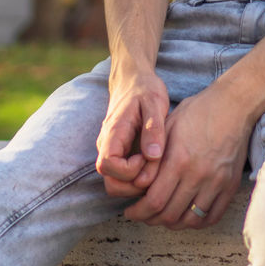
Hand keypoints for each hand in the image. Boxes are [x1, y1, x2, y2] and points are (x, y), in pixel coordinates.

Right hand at [96, 71, 169, 198]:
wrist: (133, 80)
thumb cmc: (145, 89)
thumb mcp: (154, 102)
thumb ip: (153, 128)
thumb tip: (152, 156)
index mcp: (113, 133)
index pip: (108, 166)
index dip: (130, 170)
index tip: (148, 156)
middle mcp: (107, 147)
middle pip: (111, 183)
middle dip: (135, 185)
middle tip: (156, 168)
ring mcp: (111, 153)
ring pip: (116, 185)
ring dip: (137, 185)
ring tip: (157, 167)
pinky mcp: (119, 156)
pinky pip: (124, 178)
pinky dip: (138, 180)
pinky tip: (155, 166)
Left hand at [123, 84, 249, 229]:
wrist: (232, 106)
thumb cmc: (196, 112)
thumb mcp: (167, 127)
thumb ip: (153, 158)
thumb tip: (138, 185)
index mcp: (179, 160)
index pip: (154, 201)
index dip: (138, 212)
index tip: (131, 212)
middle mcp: (198, 175)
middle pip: (170, 215)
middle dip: (151, 219)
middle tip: (144, 215)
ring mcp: (216, 182)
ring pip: (190, 220)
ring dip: (173, 223)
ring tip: (163, 216)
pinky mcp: (230, 185)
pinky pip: (212, 216)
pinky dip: (197, 222)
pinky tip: (186, 215)